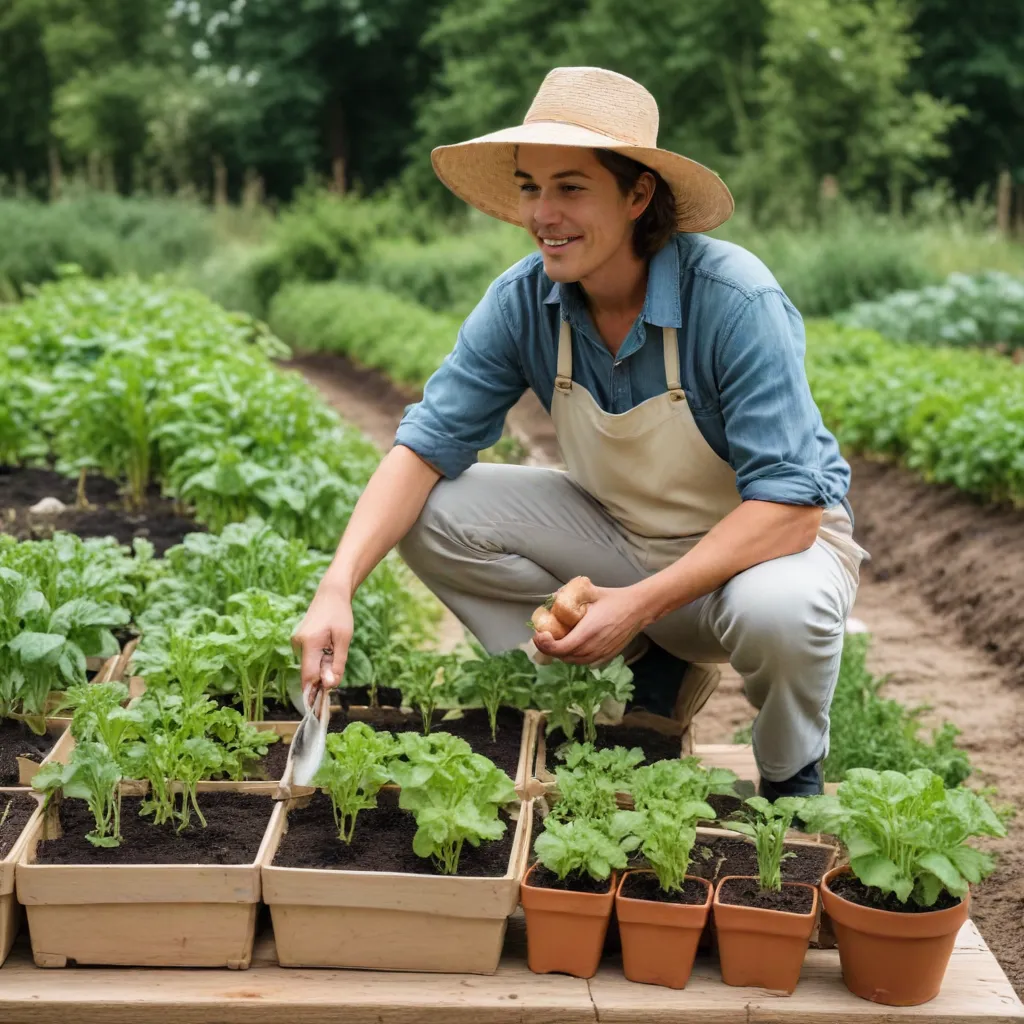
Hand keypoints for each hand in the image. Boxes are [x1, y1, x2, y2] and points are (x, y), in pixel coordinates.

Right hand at [291, 585, 352, 705]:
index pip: (308, 675)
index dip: (312, 693)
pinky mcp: (299, 640)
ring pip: (310, 665)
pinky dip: (319, 659)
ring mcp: (297, 641)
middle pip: (309, 672)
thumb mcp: (344, 639)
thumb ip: (337, 663)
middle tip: (337, 673)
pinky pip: (309, 657)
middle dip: (322, 678)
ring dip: (323, 666)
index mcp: (309, 642)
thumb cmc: (340, 614)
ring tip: (336, 648)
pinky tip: (329, 646)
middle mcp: (298, 643)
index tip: (317, 708)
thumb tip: (330, 685)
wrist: (331, 593)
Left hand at [533, 583, 652, 664]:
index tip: (538, 635)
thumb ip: (569, 594)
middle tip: (544, 636)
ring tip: (556, 640)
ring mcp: (601, 654)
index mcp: (588, 631)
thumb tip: (551, 597)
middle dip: (550, 648)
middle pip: (564, 656)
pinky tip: (573, 645)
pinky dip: (575, 656)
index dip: (545, 645)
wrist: (638, 609)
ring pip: (574, 661)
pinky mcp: (607, 656)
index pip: (560, 647)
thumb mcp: (590, 591)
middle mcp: (594, 646)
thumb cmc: (614, 599)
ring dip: (562, 653)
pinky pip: (585, 662)